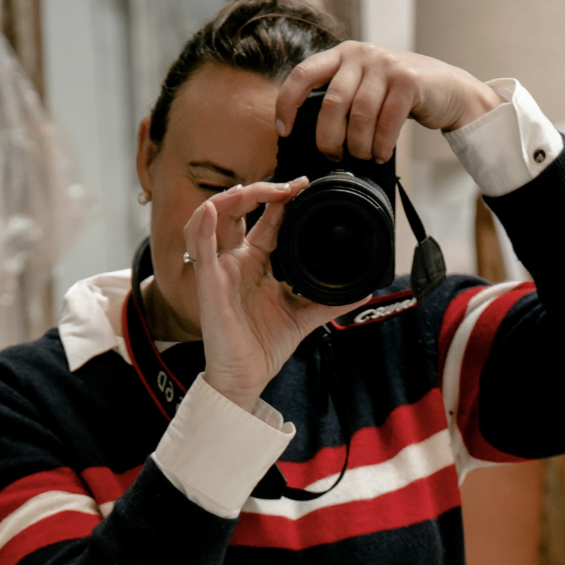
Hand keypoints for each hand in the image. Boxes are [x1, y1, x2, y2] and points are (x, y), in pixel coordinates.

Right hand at [184, 179, 369, 411]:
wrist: (245, 378)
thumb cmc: (263, 348)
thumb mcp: (304, 317)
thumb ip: (331, 301)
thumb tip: (364, 292)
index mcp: (257, 263)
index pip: (268, 220)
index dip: (282, 200)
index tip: (304, 186)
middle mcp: (236, 261)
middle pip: (239, 210)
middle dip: (260, 191)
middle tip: (288, 186)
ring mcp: (220, 270)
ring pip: (214, 219)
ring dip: (229, 199)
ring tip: (251, 190)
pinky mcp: (208, 285)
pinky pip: (200, 250)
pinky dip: (202, 227)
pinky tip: (210, 212)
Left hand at [275, 42, 502, 163]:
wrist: (447, 90)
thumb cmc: (399, 97)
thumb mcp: (364, 88)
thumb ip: (341, 98)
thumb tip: (309, 135)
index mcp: (342, 55)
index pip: (303, 75)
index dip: (287, 104)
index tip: (284, 131)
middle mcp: (361, 54)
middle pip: (331, 104)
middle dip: (329, 140)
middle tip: (335, 157)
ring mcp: (385, 65)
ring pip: (359, 116)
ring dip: (359, 146)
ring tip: (364, 157)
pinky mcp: (408, 81)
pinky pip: (385, 122)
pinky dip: (380, 145)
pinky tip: (381, 154)